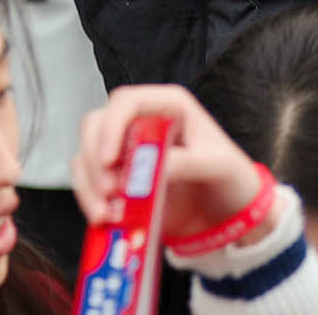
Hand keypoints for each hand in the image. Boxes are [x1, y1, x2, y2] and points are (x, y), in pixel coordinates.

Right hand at [72, 85, 276, 247]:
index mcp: (167, 106)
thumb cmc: (231, 178)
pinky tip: (102, 216)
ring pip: (86, 153)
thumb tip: (152, 167)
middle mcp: (140, 122)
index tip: (110, 158)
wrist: (231, 214)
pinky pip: (89, 180)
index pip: (127, 102)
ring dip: (88, 182)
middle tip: (108, 190)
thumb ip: (188, 162)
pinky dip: (89, 197)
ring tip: (104, 212)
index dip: (111, 125)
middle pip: (96, 124)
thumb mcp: (219, 166)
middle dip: (94, 157)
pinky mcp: (118, 176)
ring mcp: (126, 149)